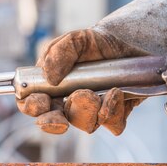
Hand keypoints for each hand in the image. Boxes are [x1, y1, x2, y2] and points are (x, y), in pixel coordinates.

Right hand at [16, 29, 147, 134]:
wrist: (134, 41)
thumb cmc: (99, 42)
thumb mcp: (76, 39)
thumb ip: (58, 53)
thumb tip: (49, 78)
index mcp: (52, 88)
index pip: (33, 104)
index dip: (32, 107)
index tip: (41, 102)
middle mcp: (69, 103)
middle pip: (54, 123)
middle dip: (55, 121)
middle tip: (63, 112)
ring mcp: (93, 111)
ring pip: (85, 125)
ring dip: (89, 108)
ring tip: (98, 90)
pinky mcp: (115, 114)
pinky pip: (112, 125)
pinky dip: (113, 110)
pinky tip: (117, 92)